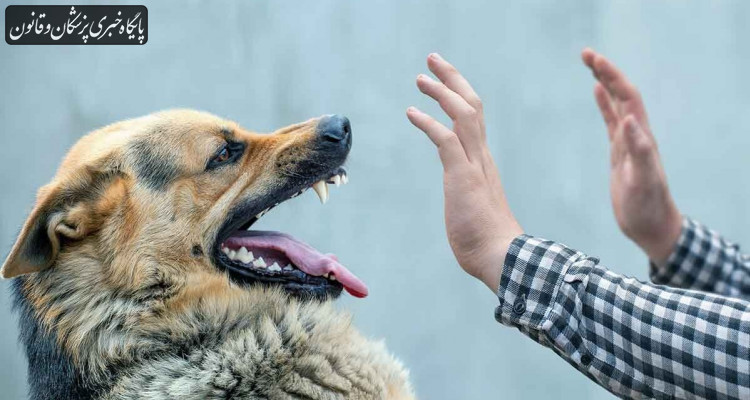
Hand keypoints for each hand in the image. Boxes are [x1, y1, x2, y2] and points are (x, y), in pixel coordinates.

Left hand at [407, 53, 522, 291]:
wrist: (502, 258)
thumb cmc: (487, 241)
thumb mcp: (473, 209)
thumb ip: (468, 196)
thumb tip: (464, 203)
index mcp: (483, 162)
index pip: (474, 119)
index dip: (459, 95)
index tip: (443, 80)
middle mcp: (482, 157)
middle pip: (472, 105)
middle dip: (452, 79)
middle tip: (433, 60)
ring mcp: (474, 165)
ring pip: (463, 114)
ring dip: (441, 92)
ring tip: (420, 78)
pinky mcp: (462, 177)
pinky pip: (446, 140)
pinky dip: (428, 123)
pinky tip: (411, 112)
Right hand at [582, 48, 681, 263]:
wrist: (651, 225)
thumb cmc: (647, 206)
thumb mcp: (643, 180)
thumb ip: (639, 150)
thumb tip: (629, 119)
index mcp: (641, 136)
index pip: (627, 97)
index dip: (612, 76)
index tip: (593, 60)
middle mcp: (636, 134)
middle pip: (622, 93)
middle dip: (605, 71)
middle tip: (585, 53)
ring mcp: (628, 142)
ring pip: (616, 104)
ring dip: (605, 82)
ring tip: (590, 64)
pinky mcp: (620, 152)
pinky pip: (611, 121)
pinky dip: (604, 104)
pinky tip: (597, 93)